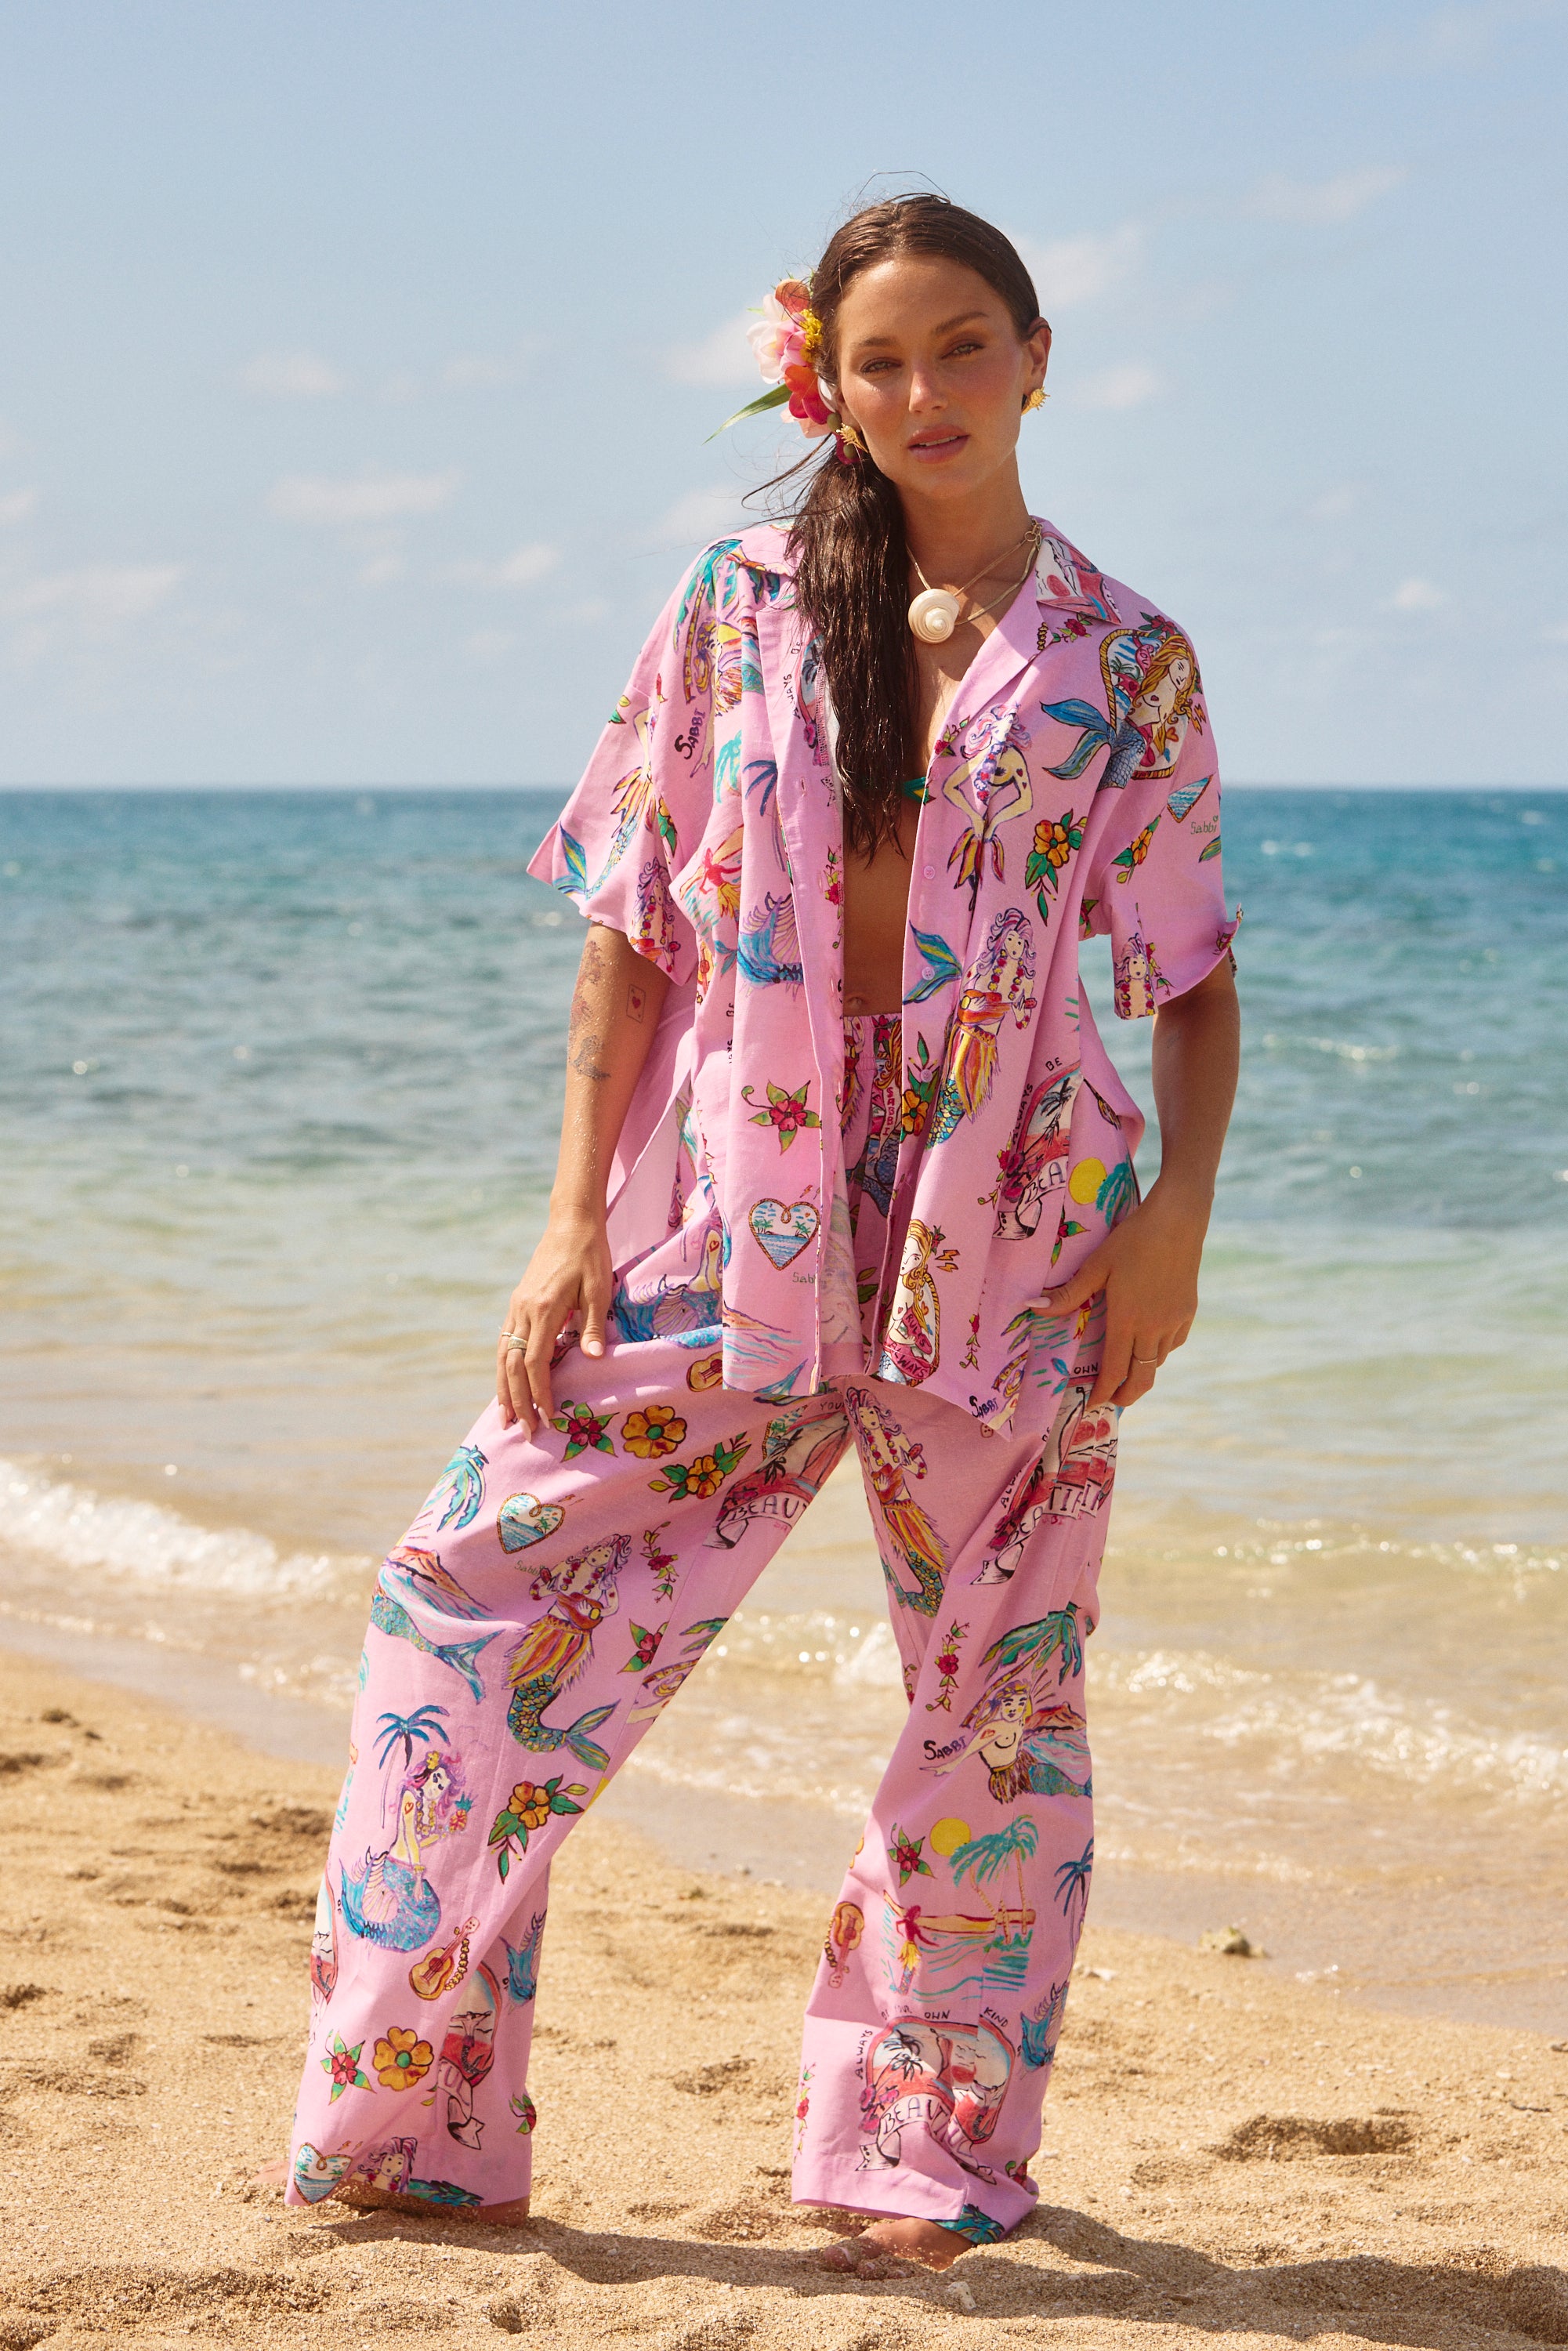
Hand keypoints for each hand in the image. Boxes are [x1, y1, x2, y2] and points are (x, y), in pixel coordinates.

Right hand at [496, 1207, 612, 1435]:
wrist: (570, 1223)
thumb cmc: (591, 1255)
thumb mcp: (599, 1289)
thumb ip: (594, 1325)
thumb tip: (594, 1359)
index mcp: (544, 1308)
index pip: (537, 1362)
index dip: (540, 1393)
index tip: (548, 1417)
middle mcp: (523, 1310)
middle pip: (514, 1365)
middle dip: (518, 1401)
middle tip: (524, 1432)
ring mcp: (516, 1306)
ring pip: (503, 1355)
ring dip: (503, 1388)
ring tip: (505, 1417)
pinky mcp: (517, 1303)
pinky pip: (504, 1342)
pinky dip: (504, 1367)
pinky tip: (506, 1383)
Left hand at [1039, 1181, 1208, 1409]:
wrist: (1178, 1220)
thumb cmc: (1132, 1240)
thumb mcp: (1096, 1266)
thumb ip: (1068, 1294)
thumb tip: (1031, 1307)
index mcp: (1128, 1320)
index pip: (1115, 1370)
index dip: (1103, 1392)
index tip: (1092, 1403)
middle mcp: (1154, 1328)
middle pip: (1142, 1379)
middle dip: (1125, 1396)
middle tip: (1110, 1400)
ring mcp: (1175, 1321)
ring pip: (1158, 1362)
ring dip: (1141, 1371)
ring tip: (1127, 1370)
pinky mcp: (1188, 1312)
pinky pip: (1174, 1343)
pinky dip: (1160, 1351)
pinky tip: (1151, 1342)